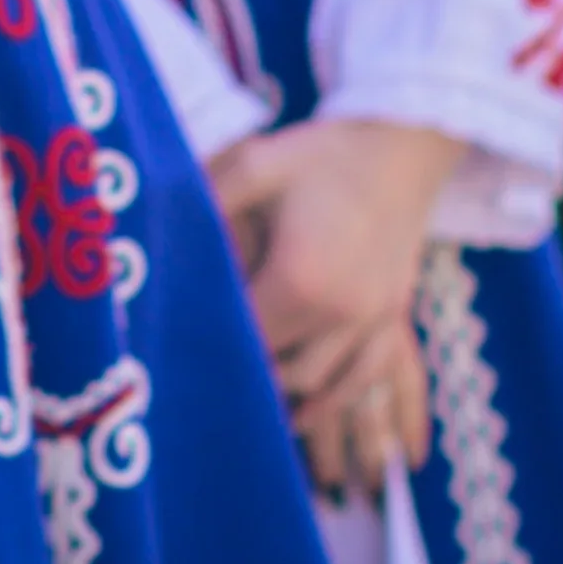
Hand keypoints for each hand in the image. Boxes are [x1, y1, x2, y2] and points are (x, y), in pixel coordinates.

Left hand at [202, 112, 468, 496]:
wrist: (402, 147)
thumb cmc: (320, 154)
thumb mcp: (254, 164)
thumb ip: (207, 203)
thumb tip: (160, 239)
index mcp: (300, 277)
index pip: (242, 334)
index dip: (207, 343)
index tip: (172, 352)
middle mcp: (342, 311)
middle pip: (277, 367)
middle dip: (241, 369)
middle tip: (197, 376)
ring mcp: (374, 319)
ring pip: (318, 382)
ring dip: (282, 390)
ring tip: (240, 397)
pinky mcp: (394, 318)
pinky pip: (364, 377)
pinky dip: (334, 399)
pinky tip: (305, 416)